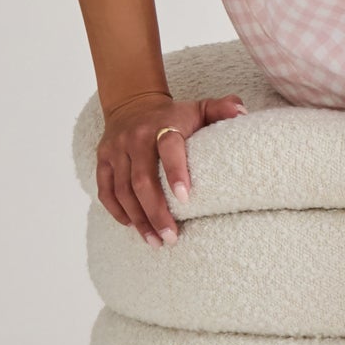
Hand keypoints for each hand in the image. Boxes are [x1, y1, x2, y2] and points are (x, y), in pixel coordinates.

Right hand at [96, 89, 247, 245]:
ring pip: (123, 190)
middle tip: (171, 237)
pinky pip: (106, 191)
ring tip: (155, 241)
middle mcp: (136, 138)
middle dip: (156, 212)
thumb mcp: (199, 108)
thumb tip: (243, 114)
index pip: (169, 147)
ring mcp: (116, 149)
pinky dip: (117, 211)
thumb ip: (222, 109)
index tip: (186, 198)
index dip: (176, 171)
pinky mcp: (102, 160)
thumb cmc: (174, 115)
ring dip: (138, 219)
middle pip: (142, 180)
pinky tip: (133, 226)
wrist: (132, 103)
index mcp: (163, 124)